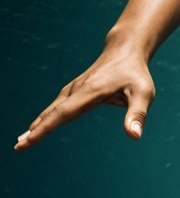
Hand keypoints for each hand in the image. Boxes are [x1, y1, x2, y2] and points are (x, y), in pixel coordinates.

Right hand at [15, 43, 155, 150]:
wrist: (125, 50)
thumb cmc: (136, 73)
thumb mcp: (144, 93)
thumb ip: (138, 114)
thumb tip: (134, 136)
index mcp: (90, 92)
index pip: (64, 113)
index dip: (45, 128)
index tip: (29, 140)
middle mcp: (77, 90)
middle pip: (53, 113)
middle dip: (36, 130)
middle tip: (18, 147)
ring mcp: (74, 89)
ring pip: (52, 109)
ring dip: (37, 125)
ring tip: (22, 140)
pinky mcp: (75, 90)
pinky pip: (57, 106)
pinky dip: (46, 117)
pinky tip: (38, 125)